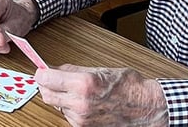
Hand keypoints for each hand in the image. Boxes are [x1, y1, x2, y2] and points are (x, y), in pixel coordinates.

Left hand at [36, 65, 167, 126]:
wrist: (146, 108)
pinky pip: (69, 116)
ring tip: (77, 92)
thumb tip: (54, 69)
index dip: (41, 73)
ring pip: (58, 107)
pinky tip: (84, 103)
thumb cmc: (129, 87)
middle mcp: (80, 104)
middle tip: (51, 79)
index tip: (41, 70)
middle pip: (47, 95)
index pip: (46, 79)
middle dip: (46, 86)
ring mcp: (81, 119)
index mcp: (83, 84)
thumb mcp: (100, 70)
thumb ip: (74, 71)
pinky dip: (71, 109)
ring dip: (61, 98)